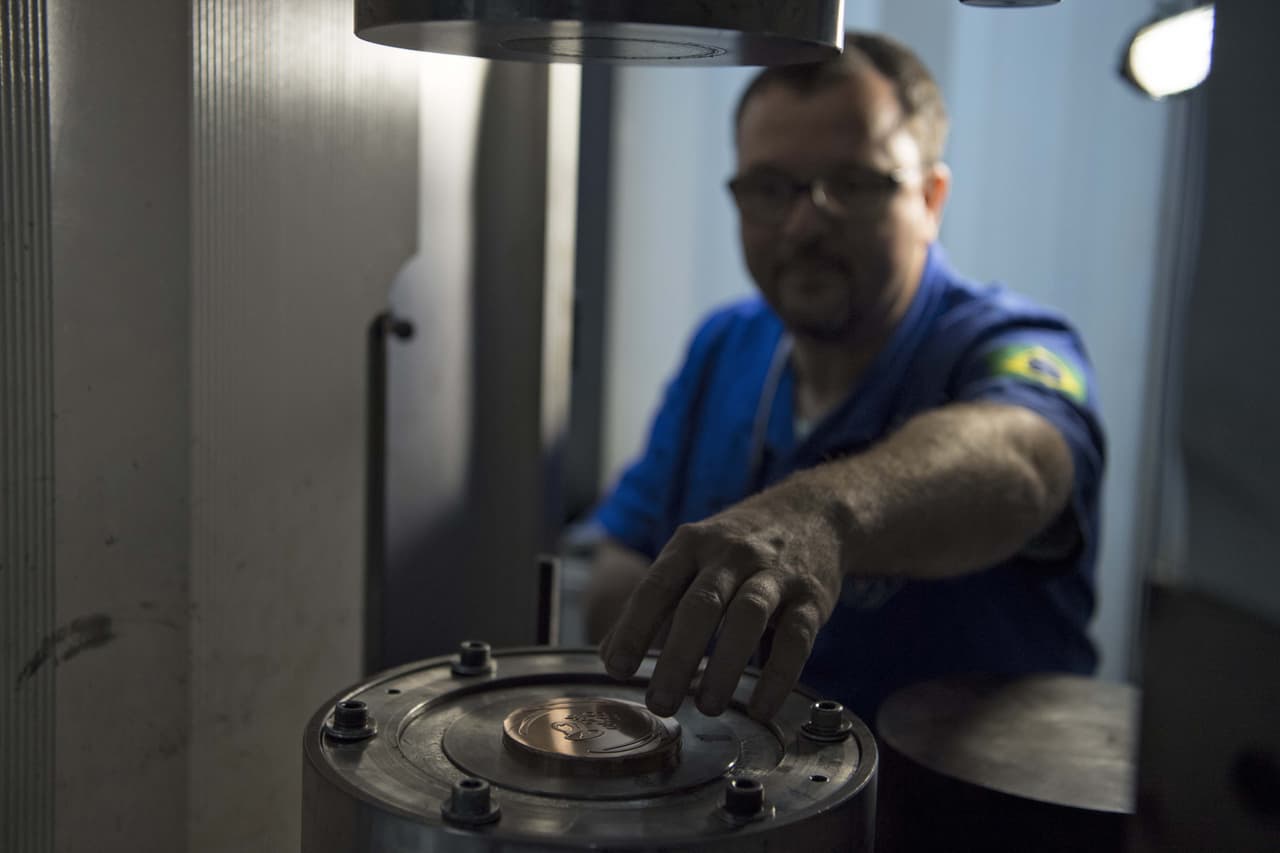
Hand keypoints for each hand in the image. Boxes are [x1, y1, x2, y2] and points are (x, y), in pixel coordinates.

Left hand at [599, 483, 843, 720]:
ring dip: (724, 667)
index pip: (657, 587)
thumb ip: (654, 603)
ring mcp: (774, 574)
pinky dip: (777, 678)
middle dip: (677, 657)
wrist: (813, 512)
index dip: (634, 628)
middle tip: (660, 703)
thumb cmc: (737, 548)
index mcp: (692, 544)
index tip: (617, 669)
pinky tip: (760, 708)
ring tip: (707, 707)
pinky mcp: (811, 597)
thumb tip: (609, 654)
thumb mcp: (691, 558)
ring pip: (747, 618)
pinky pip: (795, 640)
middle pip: (701, 605)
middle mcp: (731, 554)